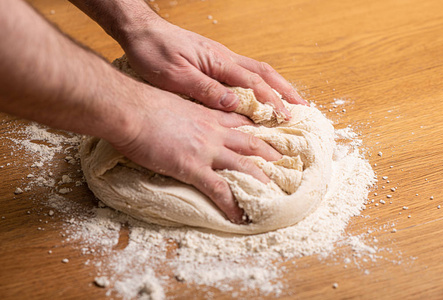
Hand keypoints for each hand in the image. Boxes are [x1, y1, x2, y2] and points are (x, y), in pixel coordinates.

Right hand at [111, 85, 281, 222]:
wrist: (131, 109)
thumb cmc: (146, 104)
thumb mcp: (175, 103)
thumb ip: (188, 112)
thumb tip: (184, 120)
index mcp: (209, 116)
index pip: (241, 122)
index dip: (257, 129)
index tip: (270, 136)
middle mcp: (214, 131)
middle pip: (251, 144)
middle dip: (270, 155)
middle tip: (285, 165)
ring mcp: (207, 149)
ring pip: (243, 166)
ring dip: (260, 181)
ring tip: (274, 195)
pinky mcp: (193, 167)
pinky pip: (218, 189)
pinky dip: (232, 204)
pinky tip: (239, 217)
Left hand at [119, 19, 307, 117]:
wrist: (141, 32)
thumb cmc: (154, 53)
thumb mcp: (176, 76)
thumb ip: (205, 90)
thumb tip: (234, 104)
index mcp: (218, 62)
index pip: (253, 83)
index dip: (271, 100)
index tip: (285, 116)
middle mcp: (225, 58)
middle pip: (264, 73)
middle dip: (285, 90)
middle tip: (302, 106)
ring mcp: (221, 58)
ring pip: (256, 71)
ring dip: (276, 85)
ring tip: (289, 100)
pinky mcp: (214, 60)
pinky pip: (244, 72)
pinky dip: (259, 83)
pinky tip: (260, 93)